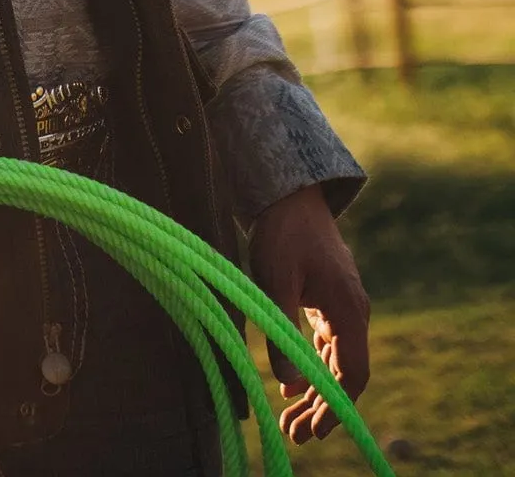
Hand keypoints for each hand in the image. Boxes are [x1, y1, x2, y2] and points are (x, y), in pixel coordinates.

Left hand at [248, 183, 370, 443]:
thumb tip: (285, 380)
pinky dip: (310, 366)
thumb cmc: (283, 233)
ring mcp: (342, 304)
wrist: (289, 194)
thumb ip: (281, 328)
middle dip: (322, 407)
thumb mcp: (275, 280)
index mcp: (349, 310)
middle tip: (293, 434)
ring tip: (289, 418)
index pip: (352, 374)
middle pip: (343, 373)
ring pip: (334, 360)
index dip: (335, 407)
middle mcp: (353, 311)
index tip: (314, 430)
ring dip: (314, 390)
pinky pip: (326, 342)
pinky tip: (289, 385)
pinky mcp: (328, 297)